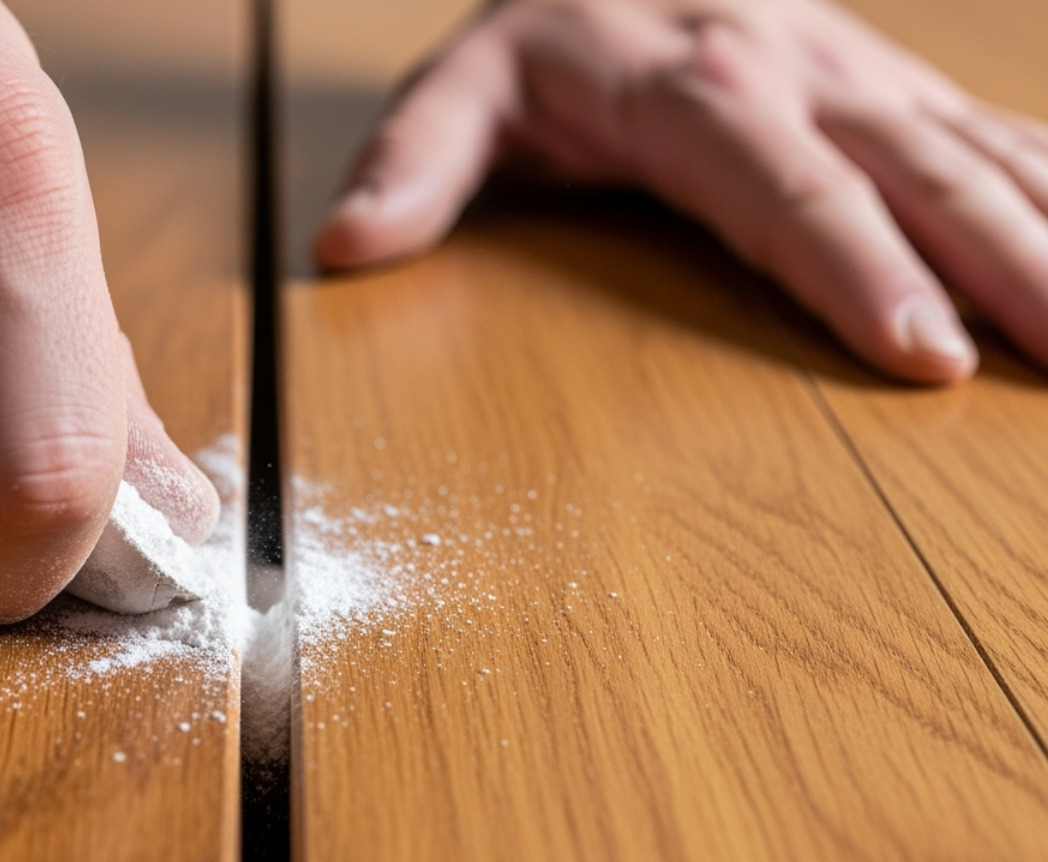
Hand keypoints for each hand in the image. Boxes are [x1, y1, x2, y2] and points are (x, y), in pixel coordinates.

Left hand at [314, 0, 1047, 383]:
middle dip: (993, 265)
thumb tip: (346, 246)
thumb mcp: (454, 94)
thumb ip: (412, 167)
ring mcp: (849, 69)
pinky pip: (986, 127)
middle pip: (906, 171)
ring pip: (970, 148)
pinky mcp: (881, 78)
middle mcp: (786, 69)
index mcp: (682, 86)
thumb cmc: (529, 42)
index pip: (780, 189)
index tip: (918, 350)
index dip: (852, 268)